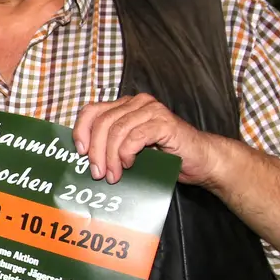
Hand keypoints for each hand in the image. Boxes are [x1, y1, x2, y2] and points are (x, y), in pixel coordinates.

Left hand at [72, 93, 226, 186]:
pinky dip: (126, 152)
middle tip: (97, 173)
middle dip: (96, 151)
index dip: (81, 131)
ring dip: (110, 157)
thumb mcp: (129, 149)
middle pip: (102, 122)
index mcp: (124, 106)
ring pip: (117, 130)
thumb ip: (110, 145)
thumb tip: (84, 157)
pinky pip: (135, 136)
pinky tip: (128, 164)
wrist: (200, 161)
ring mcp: (151, 110)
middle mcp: (136, 103)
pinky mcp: (164, 123)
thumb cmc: (164, 157)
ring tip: (112, 176)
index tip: (79, 153)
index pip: (92, 111)